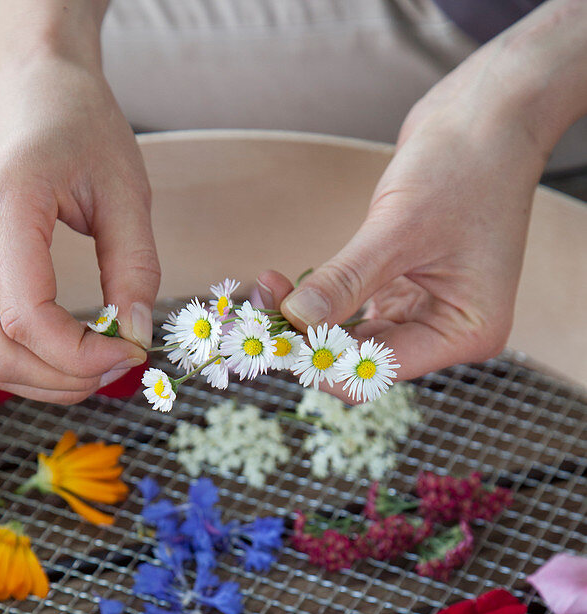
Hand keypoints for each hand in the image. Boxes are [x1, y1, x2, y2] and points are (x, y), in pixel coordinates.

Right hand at [0, 6, 157, 403]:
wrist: (29, 81)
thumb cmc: (81, 124)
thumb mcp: (127, 190)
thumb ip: (136, 267)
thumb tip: (136, 339)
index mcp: (3, 206)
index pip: (25, 319)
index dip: (81, 356)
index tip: (132, 352)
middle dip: (64, 380)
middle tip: (120, 365)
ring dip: (46, 380)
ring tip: (101, 361)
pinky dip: (31, 361)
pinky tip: (74, 347)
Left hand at [256, 2, 586, 389]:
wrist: (489, 111)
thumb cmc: (463, 162)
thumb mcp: (399, 227)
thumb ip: (345, 281)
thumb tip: (294, 319)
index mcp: (465, 332)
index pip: (380, 370)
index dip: (325, 360)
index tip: (275, 337)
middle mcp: (448, 330)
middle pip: (364, 361)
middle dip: (311, 341)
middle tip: (257, 316)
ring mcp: (426, 310)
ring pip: (353, 339)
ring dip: (308, 323)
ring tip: (264, 294)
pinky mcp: (404, 286)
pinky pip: (354, 310)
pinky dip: (321, 302)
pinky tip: (282, 286)